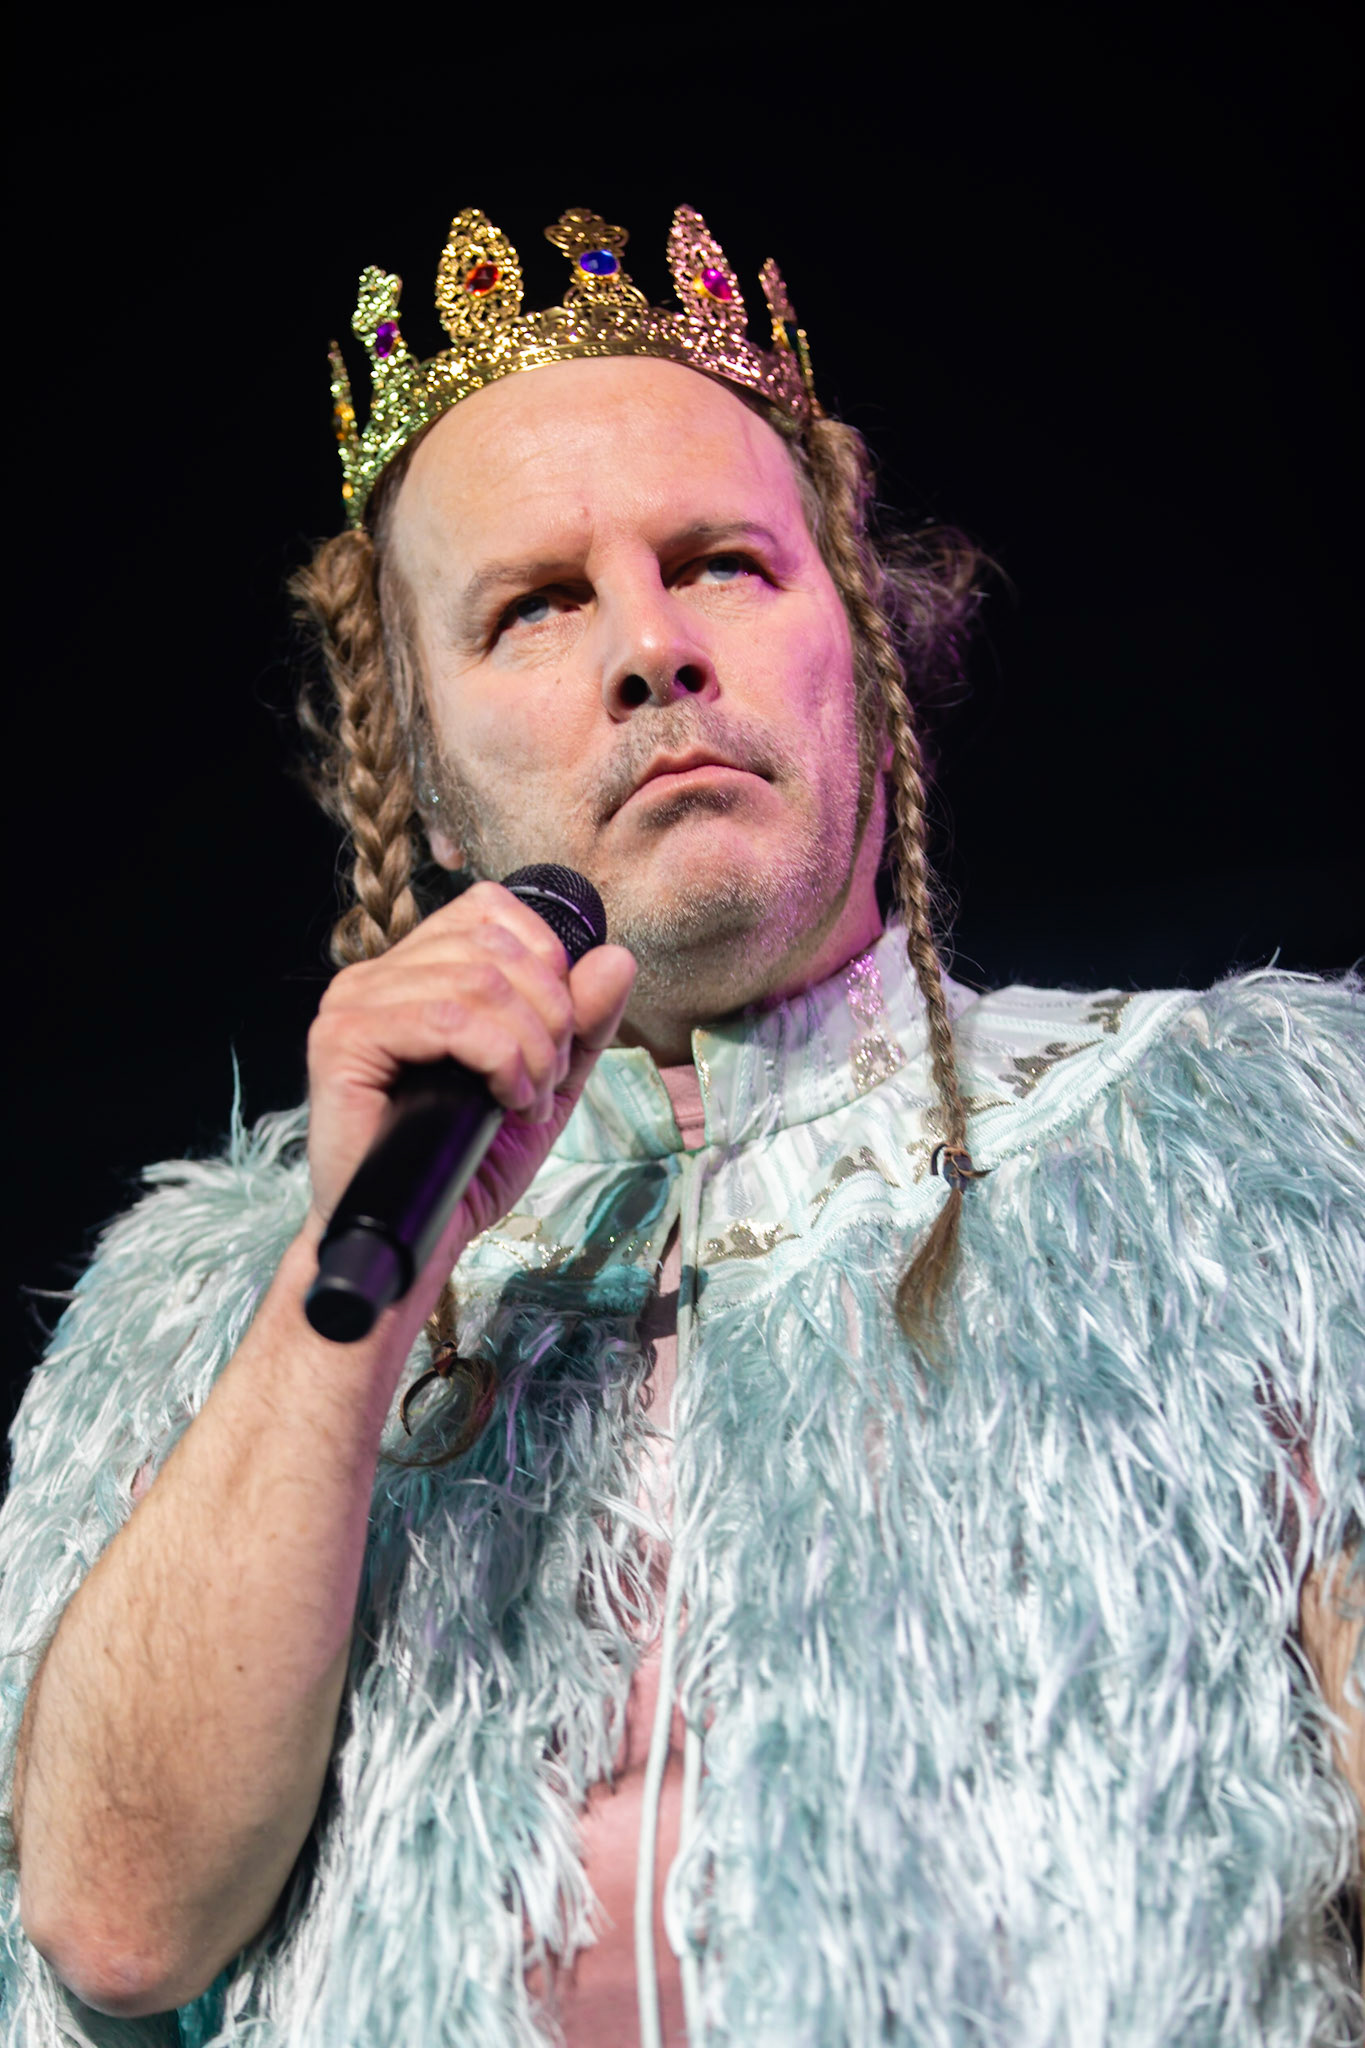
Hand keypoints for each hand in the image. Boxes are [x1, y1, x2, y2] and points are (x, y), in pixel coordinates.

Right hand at [305, 881, 635, 1263]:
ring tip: (527, 1099)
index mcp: (416, 970)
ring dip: (528, 1045)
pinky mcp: (343, 1041)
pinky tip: (505, 1100)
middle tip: (548, 1080)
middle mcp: (378, 975)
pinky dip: (498, 1059)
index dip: (547, 960)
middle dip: (549, 1012)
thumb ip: (583, 1024)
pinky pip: (445, 1019)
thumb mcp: (546, 1085)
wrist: (414, 1237)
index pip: (491, 908)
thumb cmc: (464, 1165)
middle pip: (494, 943)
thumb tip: (616, 958)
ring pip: (477, 980)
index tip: (559, 1037)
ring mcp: (354, 1003)